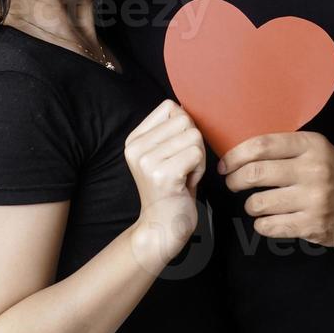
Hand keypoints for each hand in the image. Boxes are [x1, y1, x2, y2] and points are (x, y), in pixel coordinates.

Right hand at [124, 99, 204, 264]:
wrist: (162, 227)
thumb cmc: (172, 189)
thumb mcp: (164, 154)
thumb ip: (171, 129)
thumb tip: (188, 105)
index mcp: (133, 139)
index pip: (170, 107)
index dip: (184, 128)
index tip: (176, 153)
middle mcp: (135, 147)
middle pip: (185, 120)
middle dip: (194, 144)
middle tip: (183, 167)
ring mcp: (147, 161)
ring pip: (194, 136)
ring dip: (198, 158)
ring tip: (184, 175)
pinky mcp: (162, 174)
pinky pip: (197, 154)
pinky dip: (200, 170)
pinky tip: (187, 183)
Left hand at [218, 131, 333, 245]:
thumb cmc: (332, 171)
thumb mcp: (314, 147)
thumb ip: (282, 147)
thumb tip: (237, 154)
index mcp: (311, 146)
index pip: (261, 146)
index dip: (235, 156)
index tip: (226, 165)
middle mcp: (313, 171)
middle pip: (255, 174)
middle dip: (235, 180)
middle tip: (233, 183)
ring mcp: (314, 200)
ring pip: (259, 203)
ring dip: (250, 205)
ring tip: (256, 204)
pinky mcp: (313, 225)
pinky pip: (270, 226)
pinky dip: (262, 224)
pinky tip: (268, 220)